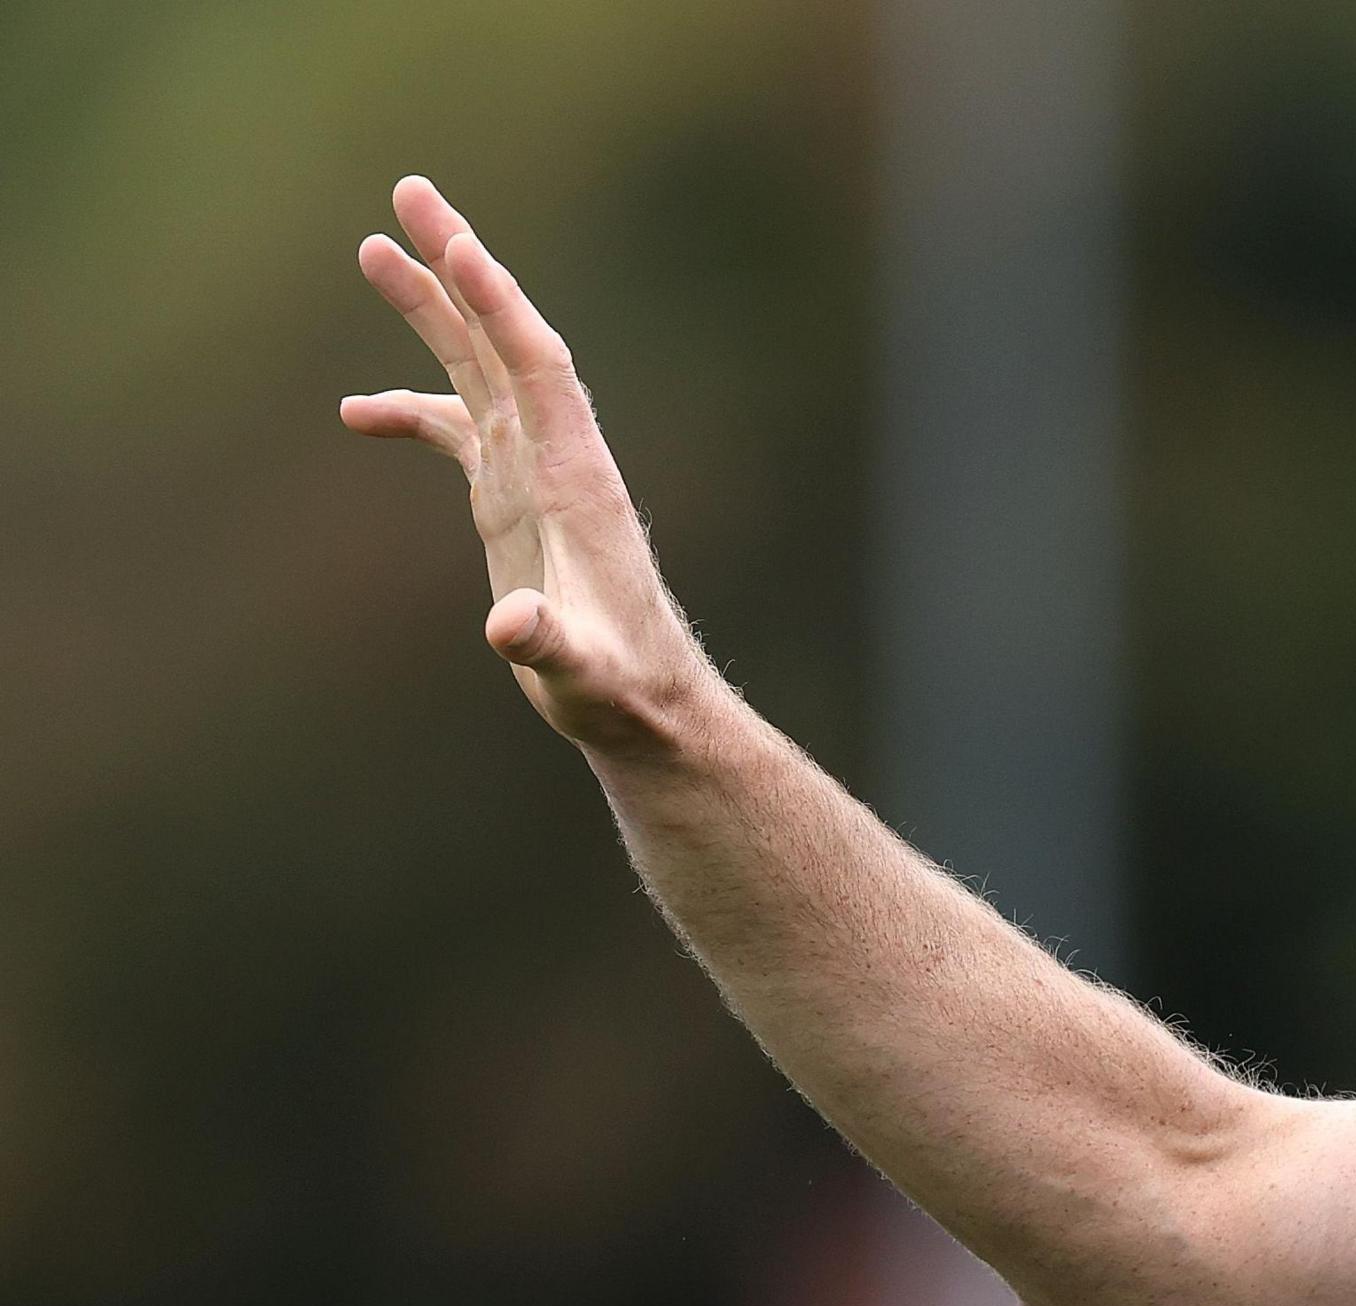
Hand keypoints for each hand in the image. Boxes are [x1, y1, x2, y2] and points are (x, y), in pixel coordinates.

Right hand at [341, 176, 718, 757]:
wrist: (642, 705)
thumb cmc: (619, 687)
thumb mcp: (579, 670)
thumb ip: (547, 644)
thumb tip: (511, 628)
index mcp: (577, 476)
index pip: (538, 364)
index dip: (499, 303)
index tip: (457, 243)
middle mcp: (558, 458)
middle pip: (504, 339)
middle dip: (458, 266)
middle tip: (410, 192)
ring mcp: (534, 475)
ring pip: (478, 369)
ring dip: (433, 310)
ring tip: (374, 247)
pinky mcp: (514, 502)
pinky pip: (456, 433)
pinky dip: (411, 411)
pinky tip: (355, 412)